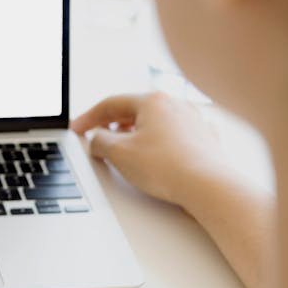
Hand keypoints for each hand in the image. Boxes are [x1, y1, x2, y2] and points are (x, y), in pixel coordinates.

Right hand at [71, 92, 233, 206]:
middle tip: (99, 138)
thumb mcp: (119, 153)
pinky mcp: (205, 139)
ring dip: (136, 134)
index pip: (111, 104)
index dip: (89, 118)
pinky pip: (175, 136)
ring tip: (126, 150)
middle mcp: (175, 105)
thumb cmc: (168, 167)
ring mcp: (193, 121)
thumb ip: (99, 142)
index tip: (78, 129)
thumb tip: (98, 140)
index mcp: (152, 101)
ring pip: (156, 123)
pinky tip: (157, 156)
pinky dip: (160, 143)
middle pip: (134, 111)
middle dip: (113, 125)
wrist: (209, 186)